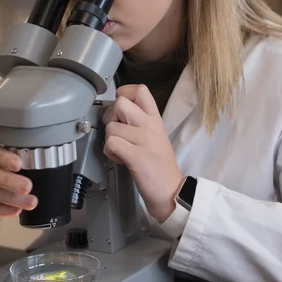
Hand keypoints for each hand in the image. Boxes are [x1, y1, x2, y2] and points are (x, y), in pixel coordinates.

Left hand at [103, 84, 182, 222]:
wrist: (171, 192)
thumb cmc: (159, 165)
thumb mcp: (155, 135)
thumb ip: (139, 120)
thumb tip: (116, 111)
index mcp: (155, 119)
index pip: (140, 89)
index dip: (123, 93)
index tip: (120, 109)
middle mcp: (150, 125)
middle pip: (120, 103)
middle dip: (110, 117)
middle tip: (116, 131)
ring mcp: (144, 140)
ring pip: (111, 126)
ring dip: (110, 140)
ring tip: (121, 151)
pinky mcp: (136, 156)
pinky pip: (111, 143)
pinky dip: (110, 153)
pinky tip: (120, 159)